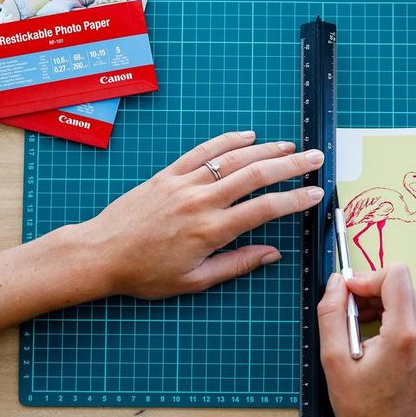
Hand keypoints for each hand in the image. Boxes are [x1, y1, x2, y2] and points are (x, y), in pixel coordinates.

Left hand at [76, 131, 324, 298]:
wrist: (100, 253)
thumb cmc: (145, 273)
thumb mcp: (194, 280)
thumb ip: (236, 264)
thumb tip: (272, 254)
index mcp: (211, 230)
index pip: (264, 208)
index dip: (295, 199)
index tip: (315, 193)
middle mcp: (201, 200)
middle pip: (256, 175)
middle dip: (290, 165)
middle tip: (314, 158)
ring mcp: (184, 183)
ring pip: (233, 159)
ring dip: (266, 150)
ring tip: (290, 146)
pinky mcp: (168, 173)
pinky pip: (203, 151)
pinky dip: (227, 141)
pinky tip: (248, 135)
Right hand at [318, 264, 415, 416]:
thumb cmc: (364, 408)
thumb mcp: (334, 360)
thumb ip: (331, 314)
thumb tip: (336, 284)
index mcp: (405, 334)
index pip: (395, 276)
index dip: (367, 278)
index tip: (348, 292)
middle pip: (401, 285)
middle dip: (370, 290)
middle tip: (347, 309)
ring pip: (406, 297)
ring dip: (379, 302)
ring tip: (356, 325)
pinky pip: (411, 315)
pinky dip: (389, 315)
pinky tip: (370, 333)